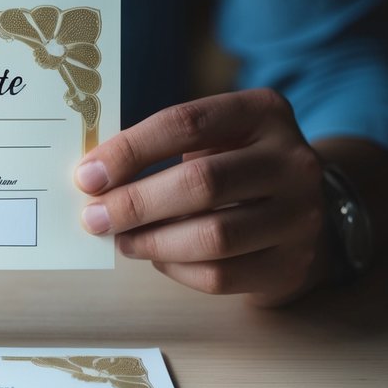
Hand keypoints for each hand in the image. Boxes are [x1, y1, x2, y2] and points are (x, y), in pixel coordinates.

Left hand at [74, 88, 326, 306]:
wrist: (299, 214)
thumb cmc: (233, 169)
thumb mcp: (210, 141)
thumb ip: (158, 150)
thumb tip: (92, 179)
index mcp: (263, 112)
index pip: (187, 122)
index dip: (130, 150)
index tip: (87, 176)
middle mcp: (292, 161)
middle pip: (201, 182)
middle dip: (135, 203)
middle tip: (94, 218)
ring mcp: (300, 215)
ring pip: (212, 237)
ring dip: (152, 242)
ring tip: (123, 240)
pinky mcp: (292, 265)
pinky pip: (220, 275)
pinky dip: (176, 269)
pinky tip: (158, 258)